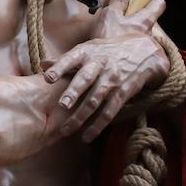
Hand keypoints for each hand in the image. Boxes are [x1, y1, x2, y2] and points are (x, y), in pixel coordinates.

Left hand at [43, 0, 167, 142]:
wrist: (143, 51)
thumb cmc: (107, 51)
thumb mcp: (89, 49)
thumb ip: (66, 60)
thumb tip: (42, 65)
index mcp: (88, 51)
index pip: (71, 58)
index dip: (59, 67)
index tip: (47, 78)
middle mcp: (100, 64)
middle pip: (85, 79)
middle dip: (73, 92)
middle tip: (62, 105)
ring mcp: (112, 79)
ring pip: (95, 99)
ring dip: (81, 116)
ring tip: (66, 130)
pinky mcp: (123, 93)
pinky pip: (109, 112)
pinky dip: (97, 126)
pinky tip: (86, 136)